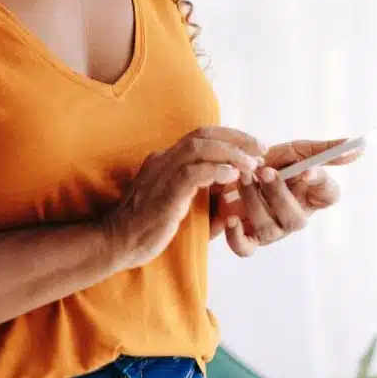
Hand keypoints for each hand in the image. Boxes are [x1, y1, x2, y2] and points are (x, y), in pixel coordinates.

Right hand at [102, 126, 265, 269]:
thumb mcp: (182, 210)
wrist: (116, 243)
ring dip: (230, 153)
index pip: (202, 136)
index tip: (254, 148)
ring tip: (251, 164)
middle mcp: (163, 160)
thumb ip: (206, 204)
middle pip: (204, 134)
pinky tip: (232, 177)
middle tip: (261, 149)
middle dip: (237, 139)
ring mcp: (161, 173)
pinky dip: (215, 170)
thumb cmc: (147, 229)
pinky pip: (192, 173)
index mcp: (166, 160)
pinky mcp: (164, 192)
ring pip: (199, 148)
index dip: (231, 137)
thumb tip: (233, 207)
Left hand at [216, 138, 362, 257]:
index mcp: (312, 196)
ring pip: (268, 228)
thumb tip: (358, 145)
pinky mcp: (248, 238)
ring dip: (254, 202)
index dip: (321, 184)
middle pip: (296, 219)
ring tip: (242, 178)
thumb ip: (325, 150)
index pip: (330, 195)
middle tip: (264, 171)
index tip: (308, 169)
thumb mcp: (298, 151)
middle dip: (279, 194)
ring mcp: (273, 231)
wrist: (234, 171)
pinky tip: (231, 217)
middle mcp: (295, 217)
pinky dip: (237, 237)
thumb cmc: (272, 162)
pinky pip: (245, 248)